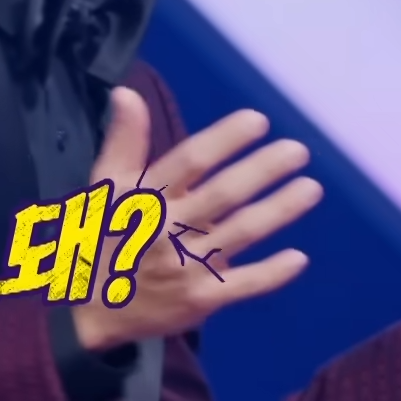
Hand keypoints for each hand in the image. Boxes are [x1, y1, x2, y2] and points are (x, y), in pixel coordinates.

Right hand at [70, 88, 322, 352]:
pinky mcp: (201, 299)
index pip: (191, 160)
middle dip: (263, 170)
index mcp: (146, 197)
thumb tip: (127, 91)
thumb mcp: (104, 187)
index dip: (226, 139)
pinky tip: (299, 257)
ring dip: (279, 210)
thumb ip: (124, 141)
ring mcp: (188, 266)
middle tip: (298, 151)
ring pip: (241, 233)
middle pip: (224, 194)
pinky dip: (272, 272)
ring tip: (311, 188)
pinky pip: (243, 284)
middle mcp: (169, 228)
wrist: (89, 309)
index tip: (258, 121)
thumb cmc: (103, 237)